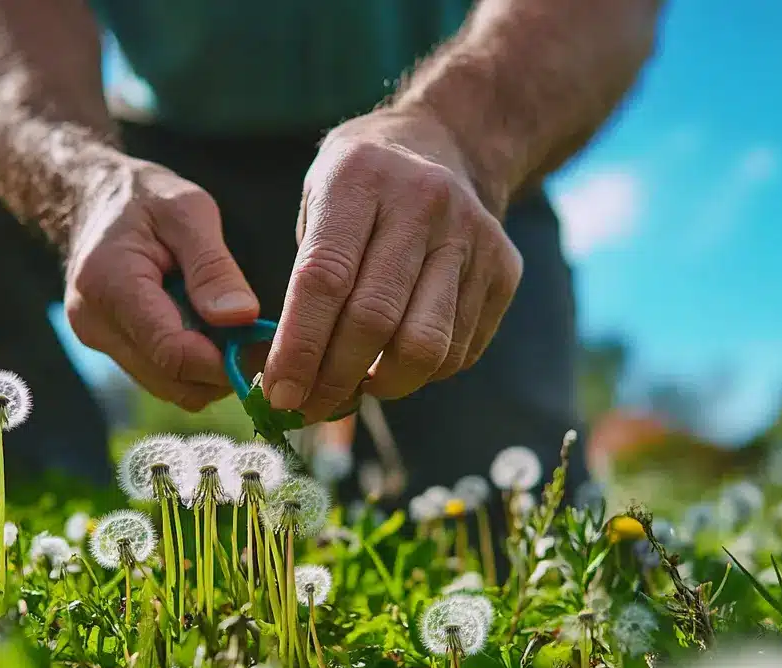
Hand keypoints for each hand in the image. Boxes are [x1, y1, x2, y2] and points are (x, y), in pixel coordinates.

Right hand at [65, 158, 259, 410]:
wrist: (93, 197)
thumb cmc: (144, 196)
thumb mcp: (188, 210)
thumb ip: (213, 267)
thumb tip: (241, 318)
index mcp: (111, 285)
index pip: (171, 352)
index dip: (222, 362)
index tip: (261, 346)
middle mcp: (96, 323)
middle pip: (171, 379)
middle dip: (220, 369)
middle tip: (255, 338)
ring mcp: (99, 339)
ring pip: (167, 386)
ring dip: (207, 370)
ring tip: (229, 327)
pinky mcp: (110, 346)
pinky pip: (159, 374)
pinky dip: (191, 364)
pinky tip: (206, 329)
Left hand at [263, 108, 522, 421]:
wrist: (449, 145)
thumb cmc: (360, 187)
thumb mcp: (316, 201)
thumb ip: (303, 280)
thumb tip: (277, 375)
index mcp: (360, 177)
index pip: (325, 280)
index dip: (299, 347)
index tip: (277, 393)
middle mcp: (423, 202)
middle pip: (376, 320)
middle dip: (334, 380)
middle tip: (307, 409)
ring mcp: (472, 236)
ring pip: (426, 346)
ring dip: (383, 386)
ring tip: (355, 388)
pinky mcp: (504, 268)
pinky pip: (459, 350)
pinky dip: (421, 375)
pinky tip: (396, 362)